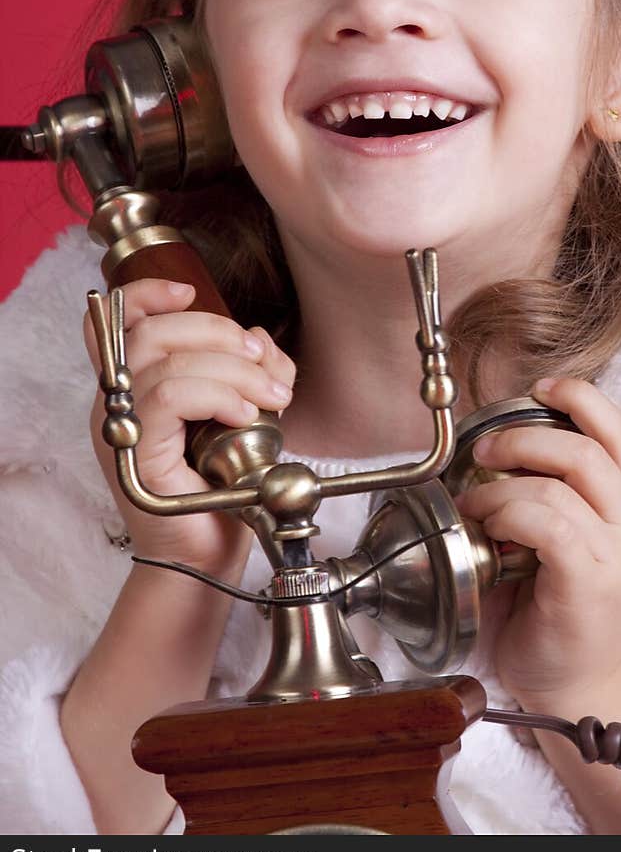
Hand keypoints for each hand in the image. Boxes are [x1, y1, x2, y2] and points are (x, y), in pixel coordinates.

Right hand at [83, 279, 295, 576]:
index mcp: (136, 387)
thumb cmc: (222, 492)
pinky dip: (218, 395)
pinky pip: (170, 397)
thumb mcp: (242, 415)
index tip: (189, 292)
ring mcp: (123, 431)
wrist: (209, 559)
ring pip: (166, 361)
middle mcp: (118, 405)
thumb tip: (256, 338)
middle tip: (260, 360)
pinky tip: (245, 414)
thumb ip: (247, 371)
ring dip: (232, 368)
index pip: (118, 321)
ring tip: (270, 394)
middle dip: (217, 331)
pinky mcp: (137, 456)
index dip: (148, 293)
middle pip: (150, 331)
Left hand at [455, 376, 620, 708]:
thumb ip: (552, 488)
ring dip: (502, 486)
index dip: (581, 397)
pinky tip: (491, 530)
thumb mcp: (564, 534)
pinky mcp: (590, 582)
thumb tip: (499, 440)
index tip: (540, 387)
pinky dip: (509, 515)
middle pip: (584, 449)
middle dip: (522, 438)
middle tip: (483, 453)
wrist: (572, 684)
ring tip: (477, 506)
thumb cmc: (556, 606)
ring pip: (557, 486)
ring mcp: (616, 554)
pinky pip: (548, 525)